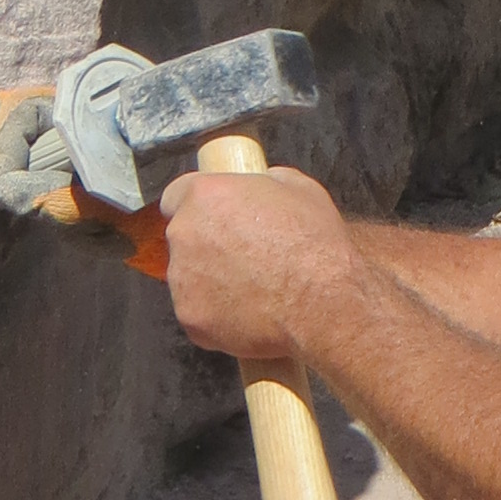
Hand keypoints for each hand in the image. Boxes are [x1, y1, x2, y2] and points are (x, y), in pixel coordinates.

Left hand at [158, 161, 353, 368]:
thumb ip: (268, 182)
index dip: (197, 207)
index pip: (176, 195)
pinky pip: (198, 312)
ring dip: (211, 279)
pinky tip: (250, 311)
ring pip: (189, 276)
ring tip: (252, 287)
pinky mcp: (190, 318)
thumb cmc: (315, 247)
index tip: (213, 217)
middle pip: (183, 237)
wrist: (324, 304)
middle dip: (206, 245)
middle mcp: (185, 234)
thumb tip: (264, 182)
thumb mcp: (301, 190)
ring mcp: (183, 279)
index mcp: (206, 196)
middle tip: (244, 255)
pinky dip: (218, 313)